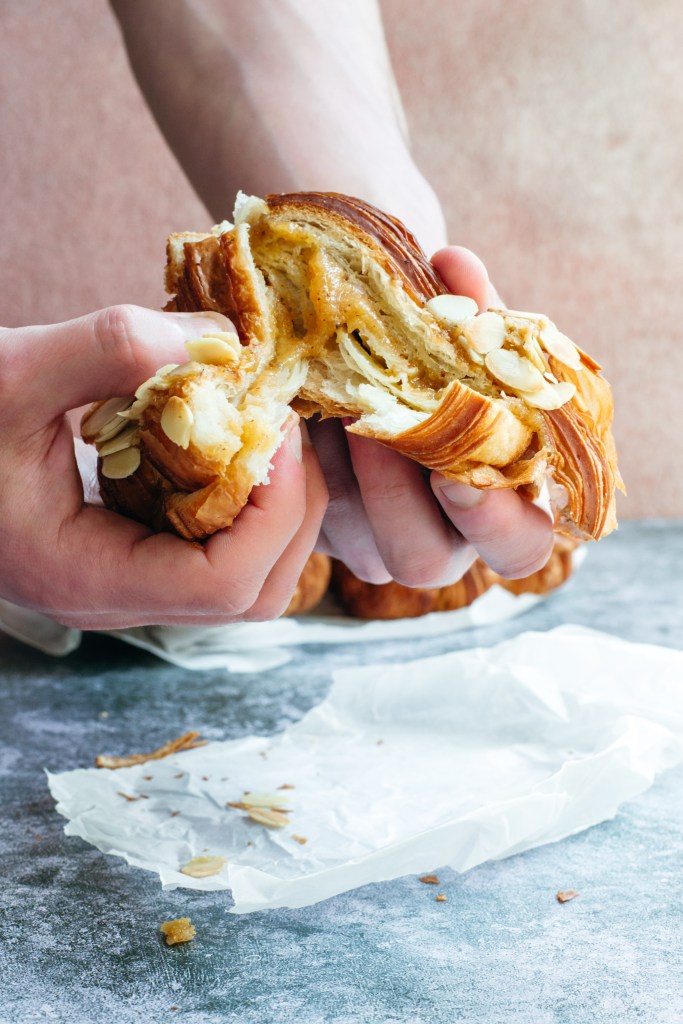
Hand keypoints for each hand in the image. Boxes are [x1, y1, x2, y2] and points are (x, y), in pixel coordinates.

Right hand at [0, 305, 326, 628]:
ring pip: (243, 579)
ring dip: (275, 506)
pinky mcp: (130, 553)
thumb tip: (222, 341)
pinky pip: (216, 548)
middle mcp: (112, 597)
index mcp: (83, 577)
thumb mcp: (9, 373)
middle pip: (252, 594)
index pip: (223, 585)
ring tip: (265, 427)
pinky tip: (231, 437)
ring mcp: (124, 581)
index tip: (274, 425)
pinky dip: (245, 498)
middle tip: (284, 423)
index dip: (274, 508)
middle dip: (291, 509)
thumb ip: (109, 350)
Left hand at [312, 246, 553, 584]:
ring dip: (345, 474)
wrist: (366, 347)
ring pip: (359, 546)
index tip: (456, 473)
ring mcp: (374, 540)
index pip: (520, 548)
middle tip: (371, 426)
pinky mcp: (321, 527)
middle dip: (396, 494)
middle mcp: (442, 538)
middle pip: (424, 562)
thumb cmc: (442, 346)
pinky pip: (311, 515)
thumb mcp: (464, 329)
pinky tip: (298, 402)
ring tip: (331, 402)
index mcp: (504, 501)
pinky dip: (306, 458)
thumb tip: (455, 268)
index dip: (496, 522)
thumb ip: (471, 311)